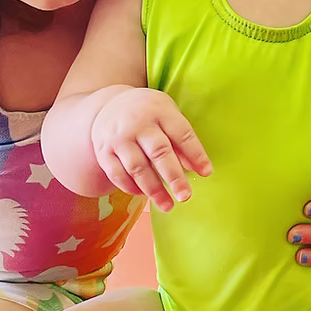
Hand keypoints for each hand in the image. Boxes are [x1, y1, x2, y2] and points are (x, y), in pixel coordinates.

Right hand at [91, 89, 211, 212]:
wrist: (110, 105)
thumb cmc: (148, 113)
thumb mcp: (167, 115)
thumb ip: (180, 140)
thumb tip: (196, 169)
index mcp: (159, 111)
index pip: (181, 133)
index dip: (195, 154)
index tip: (207, 173)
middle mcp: (138, 124)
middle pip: (159, 152)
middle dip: (174, 177)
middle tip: (186, 196)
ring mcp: (118, 138)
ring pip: (137, 167)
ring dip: (153, 190)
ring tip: (168, 205)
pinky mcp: (104, 151)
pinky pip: (117, 174)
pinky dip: (131, 188)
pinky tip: (144, 195)